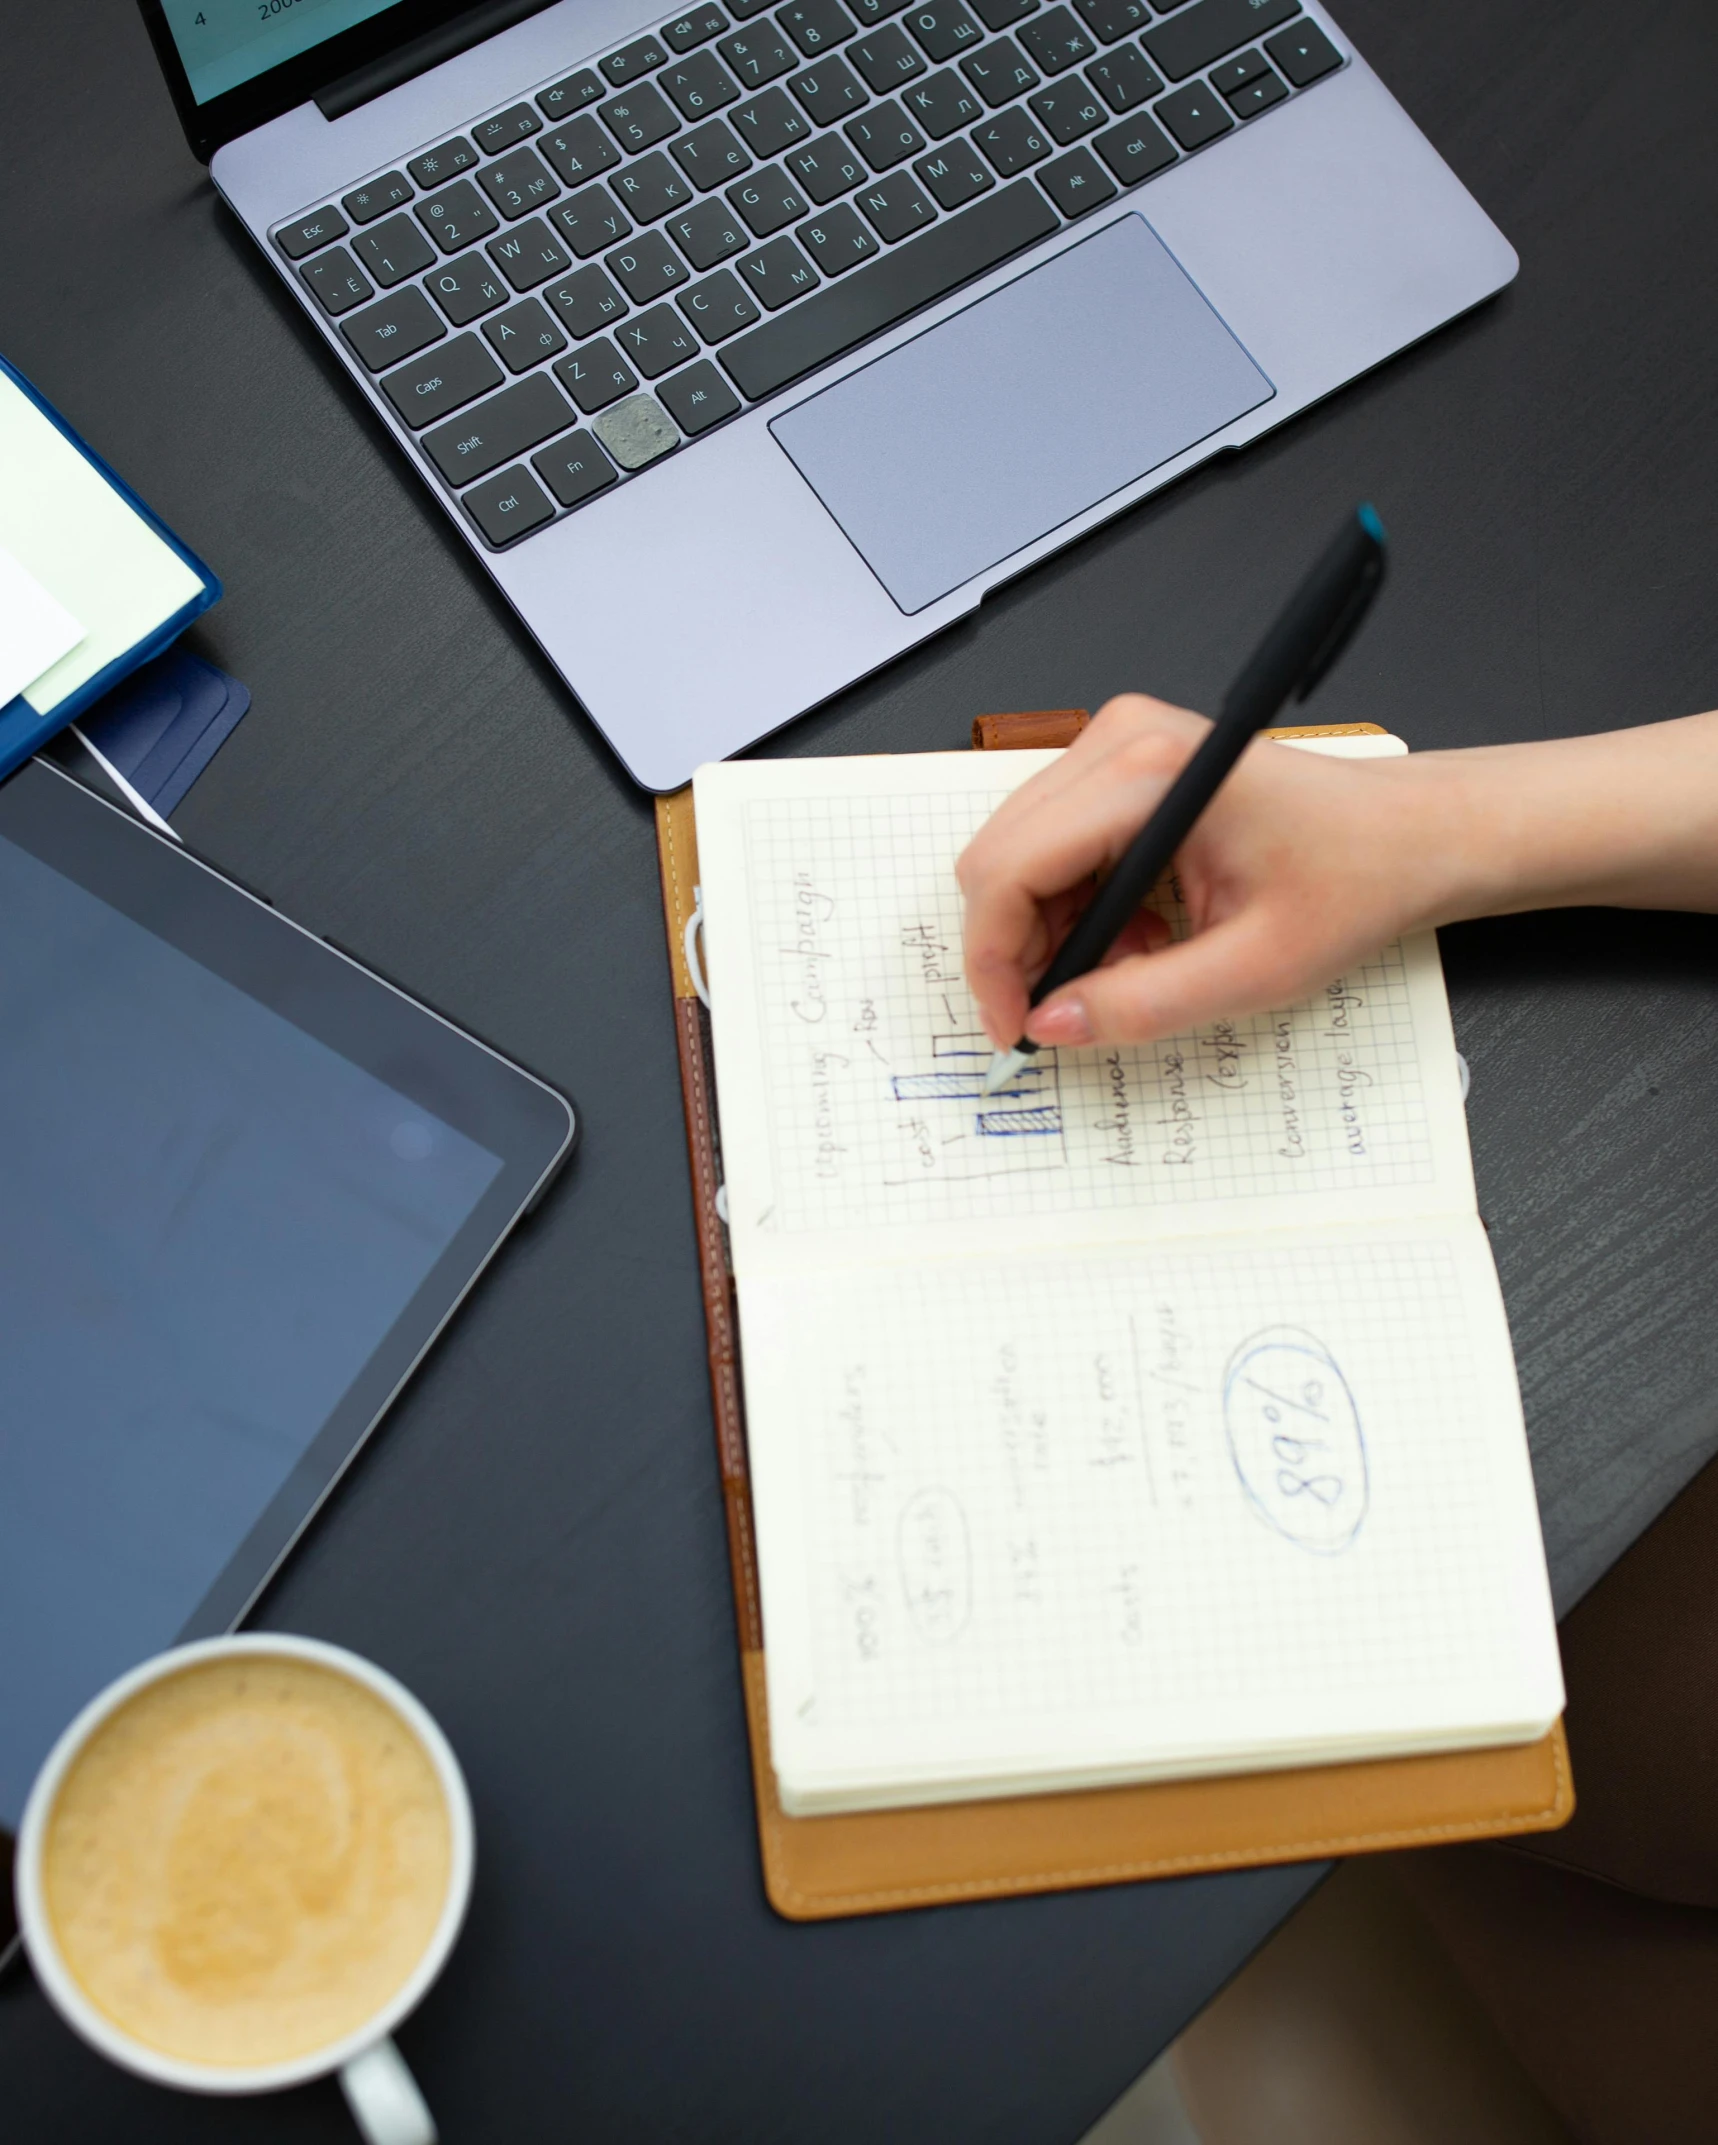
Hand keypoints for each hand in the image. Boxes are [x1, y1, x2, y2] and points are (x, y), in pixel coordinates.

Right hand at [957, 694, 1469, 1052]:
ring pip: (1018, 854)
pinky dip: (1076, 905)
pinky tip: (1139, 933)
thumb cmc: (1354, 879)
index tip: (1016, 1026)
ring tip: (1132, 965)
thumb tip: (1052, 1025)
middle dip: (1019, 947)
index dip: (994, 960)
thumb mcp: (1256, 968)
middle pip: (1000, 857)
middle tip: (1069, 1009)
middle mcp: (1123, 740)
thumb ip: (1145, 1004)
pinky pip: (1053, 843)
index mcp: (1152, 774)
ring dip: (1054, 929)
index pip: (1010, 868)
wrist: (1408, 835)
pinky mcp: (1125, 761)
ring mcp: (1119, 743)